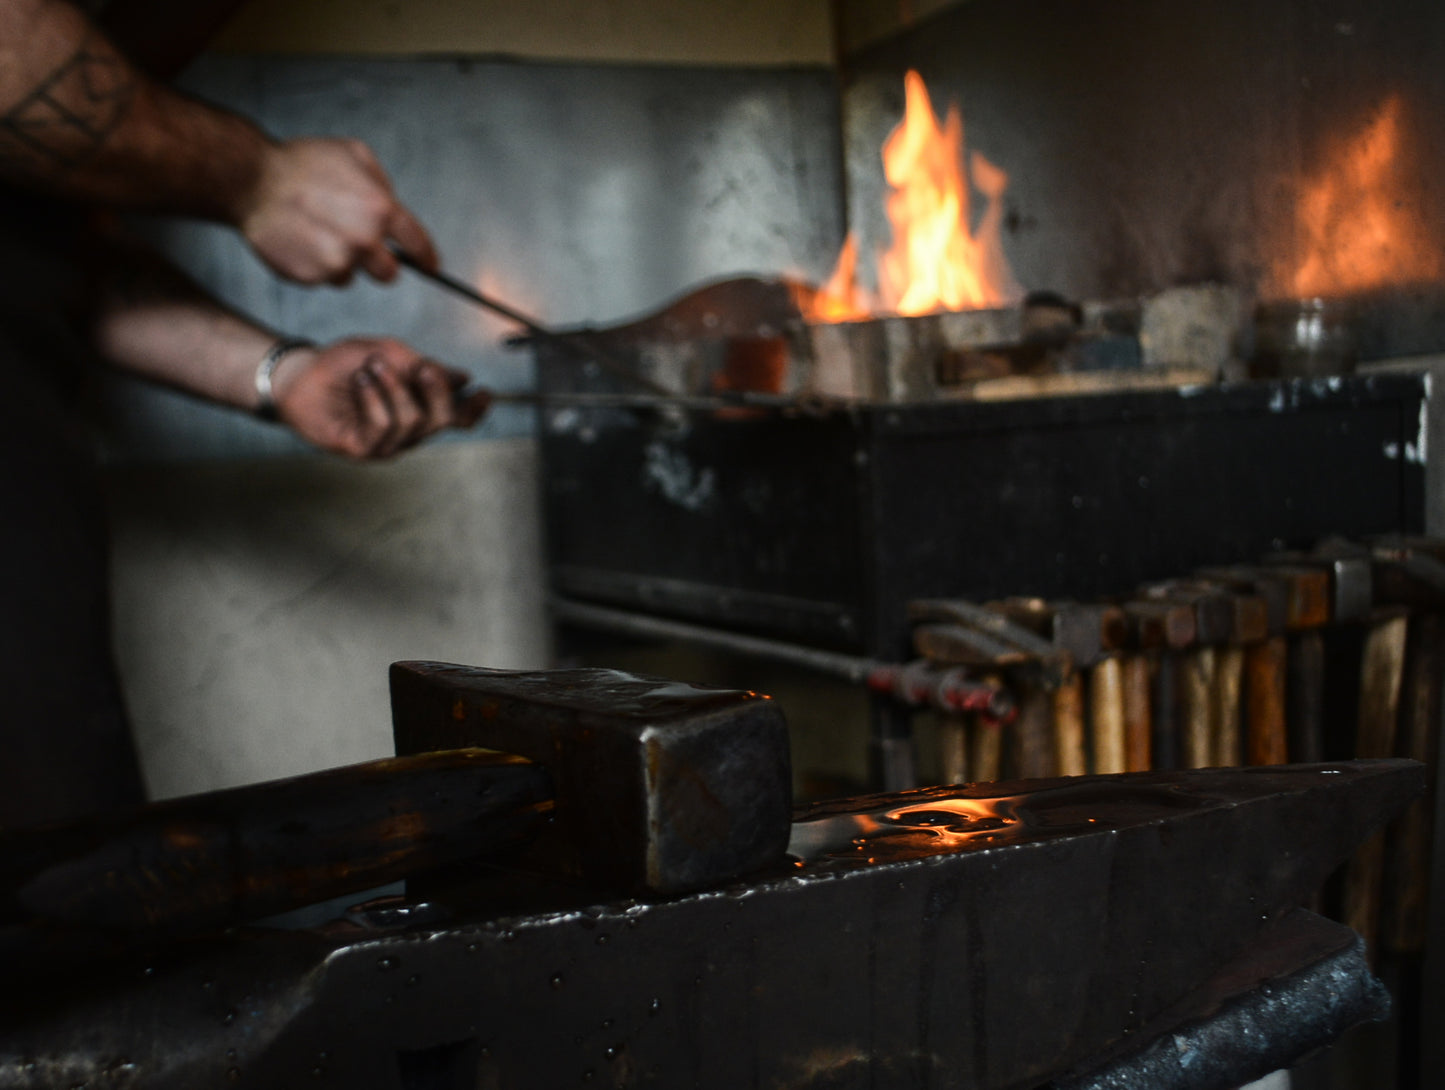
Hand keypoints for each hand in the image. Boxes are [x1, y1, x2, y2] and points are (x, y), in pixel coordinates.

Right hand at [237, 138, 437, 285]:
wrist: (252, 181)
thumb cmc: (302, 163)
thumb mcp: (354, 155)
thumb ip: (382, 185)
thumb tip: (395, 209)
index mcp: (381, 210)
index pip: (417, 244)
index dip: (426, 258)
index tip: (430, 267)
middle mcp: (364, 241)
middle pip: (389, 273)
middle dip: (379, 262)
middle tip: (356, 243)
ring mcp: (337, 262)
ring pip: (352, 276)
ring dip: (342, 261)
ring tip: (317, 231)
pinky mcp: (311, 276)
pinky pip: (324, 279)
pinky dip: (316, 265)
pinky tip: (301, 240)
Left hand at [272, 338, 490, 458]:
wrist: (301, 374)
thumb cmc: (344, 365)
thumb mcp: (389, 352)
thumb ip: (422, 365)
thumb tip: (461, 378)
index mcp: (421, 408)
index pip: (457, 418)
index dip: (475, 409)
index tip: (485, 392)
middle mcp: (409, 431)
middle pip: (443, 420)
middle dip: (438, 391)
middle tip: (421, 367)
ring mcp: (387, 444)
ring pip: (414, 421)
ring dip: (394, 387)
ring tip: (373, 367)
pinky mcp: (363, 450)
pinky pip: (383, 426)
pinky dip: (374, 398)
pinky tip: (362, 382)